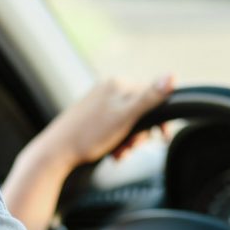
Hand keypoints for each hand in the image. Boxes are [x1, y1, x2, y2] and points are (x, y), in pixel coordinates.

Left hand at [44, 75, 174, 169]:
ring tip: (120, 153)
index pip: (151, 96)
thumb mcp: (125, 117)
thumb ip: (149, 98)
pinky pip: (114, 128)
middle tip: (132, 147)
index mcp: (117, 84)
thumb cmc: (90, 135)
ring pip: (128, 122)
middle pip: (140, 111)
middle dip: (140, 134)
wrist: (56, 152)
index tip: (162, 137)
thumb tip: (172, 76)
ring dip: (129, 141)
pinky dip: (118, 142)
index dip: (158, 119)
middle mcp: (108, 90)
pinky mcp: (92, 117)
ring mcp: (99, 103)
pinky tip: (113, 153)